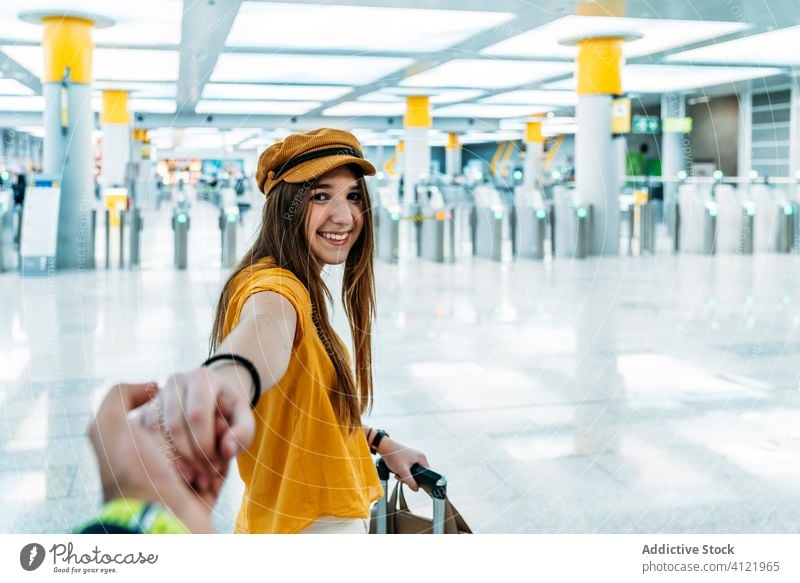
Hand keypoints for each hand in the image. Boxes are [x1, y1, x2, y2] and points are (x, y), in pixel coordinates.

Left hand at [87, 383, 224, 532]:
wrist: (160, 521)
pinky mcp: (211, 480)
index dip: (177, 413)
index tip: (170, 425)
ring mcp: (190, 466)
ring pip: (215, 432)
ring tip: (205, 465)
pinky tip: (217, 469)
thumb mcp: (109, 427)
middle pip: (198, 418)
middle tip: (189, 450)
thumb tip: (153, 383)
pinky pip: (228, 453)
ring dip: (214, 445)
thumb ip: (119, 395)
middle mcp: (164, 450)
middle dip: (199, 432)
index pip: (173, 407)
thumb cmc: (134, 474)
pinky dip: (226, 457)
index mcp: (142, 437)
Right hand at [138, 366, 254, 496]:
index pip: (197, 415)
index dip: (205, 445)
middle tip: (204, 478)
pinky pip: (144, 439)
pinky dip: (160, 459)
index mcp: (202, 378)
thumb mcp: (244, 420)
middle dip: (190, 456)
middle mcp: (175, 382)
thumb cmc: (229, 413)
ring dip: (173, 461)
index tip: (216, 466)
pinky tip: (177, 475)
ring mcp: (156, 396)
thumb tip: (227, 450)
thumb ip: (242, 433)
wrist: (213, 400)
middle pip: (174, 425)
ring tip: (193, 479)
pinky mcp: (143, 412)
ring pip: (155, 433)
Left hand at [379, 438, 429, 491]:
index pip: (426, 473)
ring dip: (404, 475)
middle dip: (408, 478)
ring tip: (397, 474)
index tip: (411, 482)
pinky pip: (407, 467)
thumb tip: (416, 489)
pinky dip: (402, 471)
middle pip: (418, 473)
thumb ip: (410, 482)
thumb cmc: (394, 455)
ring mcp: (413, 456)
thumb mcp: (403, 472)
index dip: (419, 480)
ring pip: (411, 471)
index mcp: (422, 458)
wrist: (384, 447)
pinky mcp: (407, 457)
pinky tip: (396, 471)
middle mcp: (419, 456)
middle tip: (401, 477)